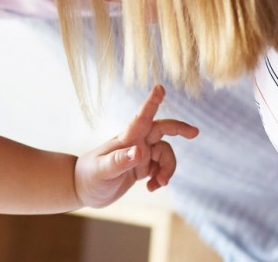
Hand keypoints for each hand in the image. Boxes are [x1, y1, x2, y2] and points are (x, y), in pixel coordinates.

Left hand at [73, 85, 198, 208]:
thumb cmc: (89, 177)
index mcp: (126, 139)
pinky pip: (161, 168)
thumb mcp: (103, 171)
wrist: (81, 189)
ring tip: (158, 184)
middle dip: (179, 130)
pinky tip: (152, 188)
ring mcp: (140, 155)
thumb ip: (121, 161)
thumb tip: (140, 152)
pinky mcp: (141, 167)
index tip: (160, 88)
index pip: (141, 118)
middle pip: (162, 130)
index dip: (151, 103)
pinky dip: (162, 178)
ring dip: (168, 169)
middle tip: (195, 133)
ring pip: (165, 154)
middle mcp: (135, 143)